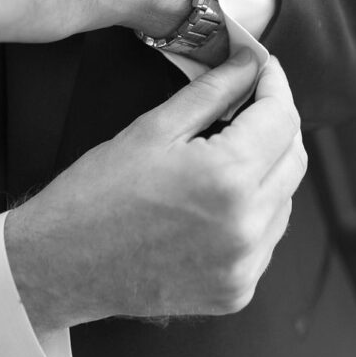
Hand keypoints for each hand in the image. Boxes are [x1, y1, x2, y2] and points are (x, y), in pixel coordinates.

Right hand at [5, 49, 305, 334]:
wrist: (60, 265)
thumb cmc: (96, 195)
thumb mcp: (153, 129)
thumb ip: (212, 92)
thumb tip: (249, 65)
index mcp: (225, 178)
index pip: (282, 118)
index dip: (276, 85)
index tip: (264, 70)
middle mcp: (245, 226)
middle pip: (295, 158)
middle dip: (277, 124)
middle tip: (249, 103)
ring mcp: (244, 265)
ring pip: (286, 199)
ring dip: (268, 169)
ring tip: (224, 156)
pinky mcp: (237, 291)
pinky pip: (266, 238)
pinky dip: (254, 212)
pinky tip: (217, 200)